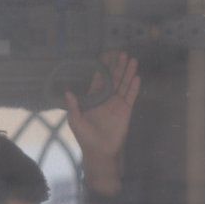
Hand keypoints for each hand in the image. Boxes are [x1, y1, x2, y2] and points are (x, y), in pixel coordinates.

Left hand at [67, 51, 141, 194]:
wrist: (100, 151)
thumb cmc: (86, 137)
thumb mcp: (75, 120)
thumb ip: (73, 105)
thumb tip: (68, 91)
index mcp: (94, 98)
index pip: (99, 79)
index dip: (103, 67)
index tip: (106, 55)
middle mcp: (106, 98)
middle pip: (113, 78)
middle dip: (117, 66)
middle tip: (122, 52)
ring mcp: (117, 104)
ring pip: (123, 84)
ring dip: (127, 72)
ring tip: (132, 59)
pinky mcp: (126, 110)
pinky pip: (130, 96)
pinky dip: (134, 87)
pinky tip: (137, 77)